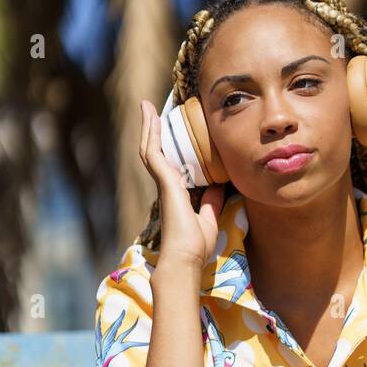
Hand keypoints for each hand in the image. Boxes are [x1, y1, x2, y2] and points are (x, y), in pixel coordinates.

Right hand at [139, 99, 223, 268]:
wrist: (185, 259)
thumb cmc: (194, 247)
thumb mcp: (208, 220)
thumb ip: (211, 203)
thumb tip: (218, 187)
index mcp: (176, 195)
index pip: (169, 165)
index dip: (167, 148)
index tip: (170, 133)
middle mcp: (166, 186)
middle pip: (156, 152)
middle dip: (154, 131)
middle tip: (151, 111)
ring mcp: (163, 183)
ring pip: (151, 148)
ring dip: (150, 127)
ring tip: (148, 107)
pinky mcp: (164, 182)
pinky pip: (154, 151)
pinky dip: (153, 133)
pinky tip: (153, 116)